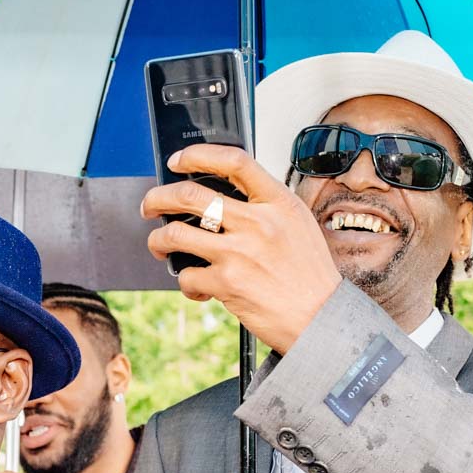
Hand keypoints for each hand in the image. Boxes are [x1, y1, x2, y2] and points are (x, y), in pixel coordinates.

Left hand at [141, 145, 342, 354]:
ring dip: (158, 240)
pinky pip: (187, 276)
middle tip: (151, 206)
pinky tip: (198, 287)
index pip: (234, 162)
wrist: (321, 318)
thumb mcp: (298, 225)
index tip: (179, 161)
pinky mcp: (227, 283)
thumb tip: (226, 197)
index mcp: (278, 203)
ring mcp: (239, 253)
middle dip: (159, 198)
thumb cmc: (310, 275)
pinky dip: (186, 283)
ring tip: (160, 246)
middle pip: (190, 195)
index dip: (198, 155)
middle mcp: (257, 223)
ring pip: (176, 234)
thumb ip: (266, 207)